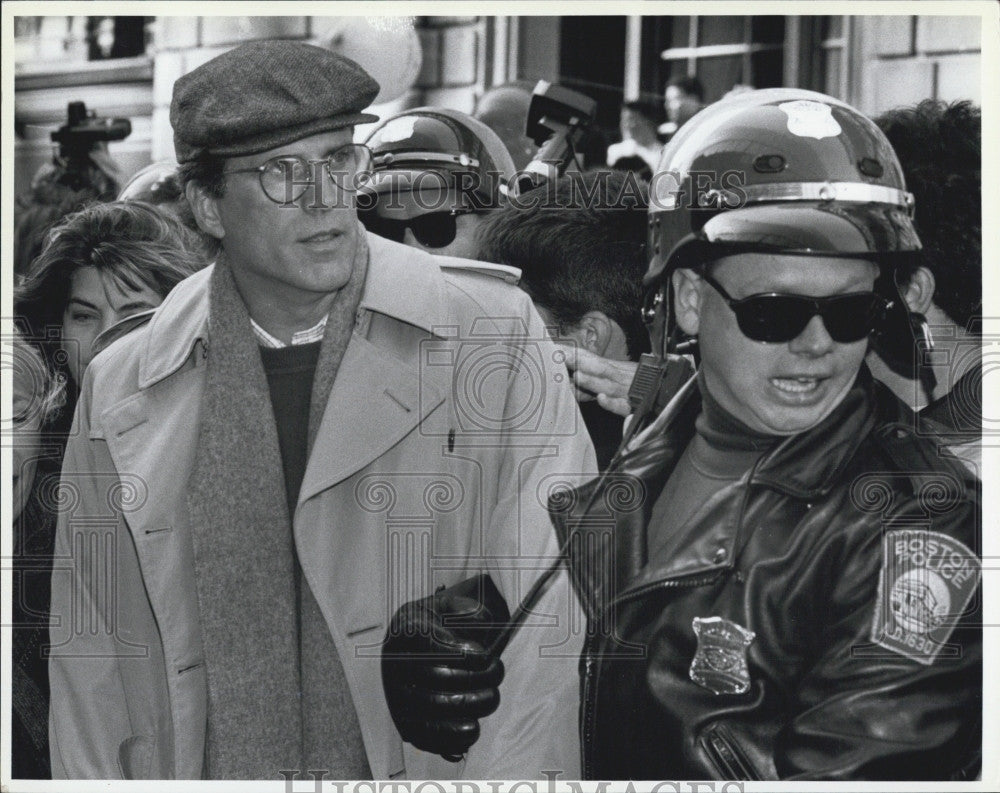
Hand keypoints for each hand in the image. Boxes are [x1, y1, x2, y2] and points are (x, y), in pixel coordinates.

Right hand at [381, 575, 509, 759]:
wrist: (415, 648)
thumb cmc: (439, 625)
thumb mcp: (451, 606)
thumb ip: (469, 610)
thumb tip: (481, 622)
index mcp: (406, 630)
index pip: (429, 643)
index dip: (461, 653)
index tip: (483, 654)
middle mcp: (395, 664)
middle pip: (439, 677)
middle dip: (478, 677)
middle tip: (497, 671)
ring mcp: (397, 696)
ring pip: (437, 707)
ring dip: (474, 704)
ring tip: (490, 696)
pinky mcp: (404, 723)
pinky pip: (429, 736)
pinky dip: (454, 736)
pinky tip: (472, 726)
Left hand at [556, 343, 637, 416]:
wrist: (666, 390)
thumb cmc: (636, 385)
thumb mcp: (614, 380)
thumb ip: (590, 384)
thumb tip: (568, 381)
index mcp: (611, 369)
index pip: (589, 359)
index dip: (572, 353)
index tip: (553, 349)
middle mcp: (618, 377)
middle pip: (597, 367)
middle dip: (579, 361)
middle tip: (559, 357)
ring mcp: (625, 391)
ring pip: (608, 385)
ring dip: (592, 381)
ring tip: (577, 376)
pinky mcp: (633, 407)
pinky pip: (622, 406)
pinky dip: (612, 402)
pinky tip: (603, 399)